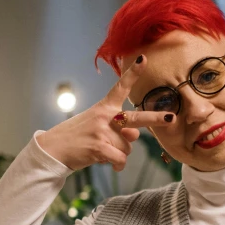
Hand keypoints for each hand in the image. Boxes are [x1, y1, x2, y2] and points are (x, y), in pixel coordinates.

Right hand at [36, 55, 174, 171]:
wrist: (52, 149)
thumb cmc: (77, 137)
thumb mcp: (96, 126)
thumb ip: (118, 127)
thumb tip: (135, 135)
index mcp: (104, 107)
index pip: (120, 87)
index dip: (133, 74)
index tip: (144, 59)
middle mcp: (105, 116)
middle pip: (136, 118)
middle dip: (156, 119)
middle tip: (171, 118)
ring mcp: (102, 131)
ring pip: (128, 148)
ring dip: (119, 153)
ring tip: (103, 151)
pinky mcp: (99, 147)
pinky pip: (120, 159)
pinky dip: (117, 165)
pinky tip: (109, 163)